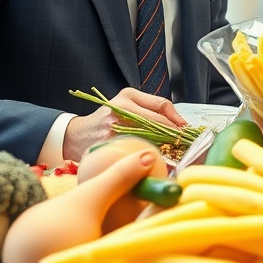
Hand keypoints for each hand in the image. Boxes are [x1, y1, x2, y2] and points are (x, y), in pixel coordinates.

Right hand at [62, 87, 186, 160]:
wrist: (76, 135)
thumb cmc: (107, 117)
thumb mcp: (128, 100)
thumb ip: (154, 105)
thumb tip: (179, 120)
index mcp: (127, 99)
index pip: (160, 108)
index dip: (176, 121)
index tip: (185, 130)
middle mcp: (119, 113)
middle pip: (156, 125)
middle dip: (173, 135)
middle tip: (182, 143)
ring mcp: (113, 132)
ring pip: (148, 142)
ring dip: (163, 149)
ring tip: (171, 154)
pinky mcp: (108, 150)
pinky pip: (135, 156)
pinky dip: (147, 160)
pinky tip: (153, 163)